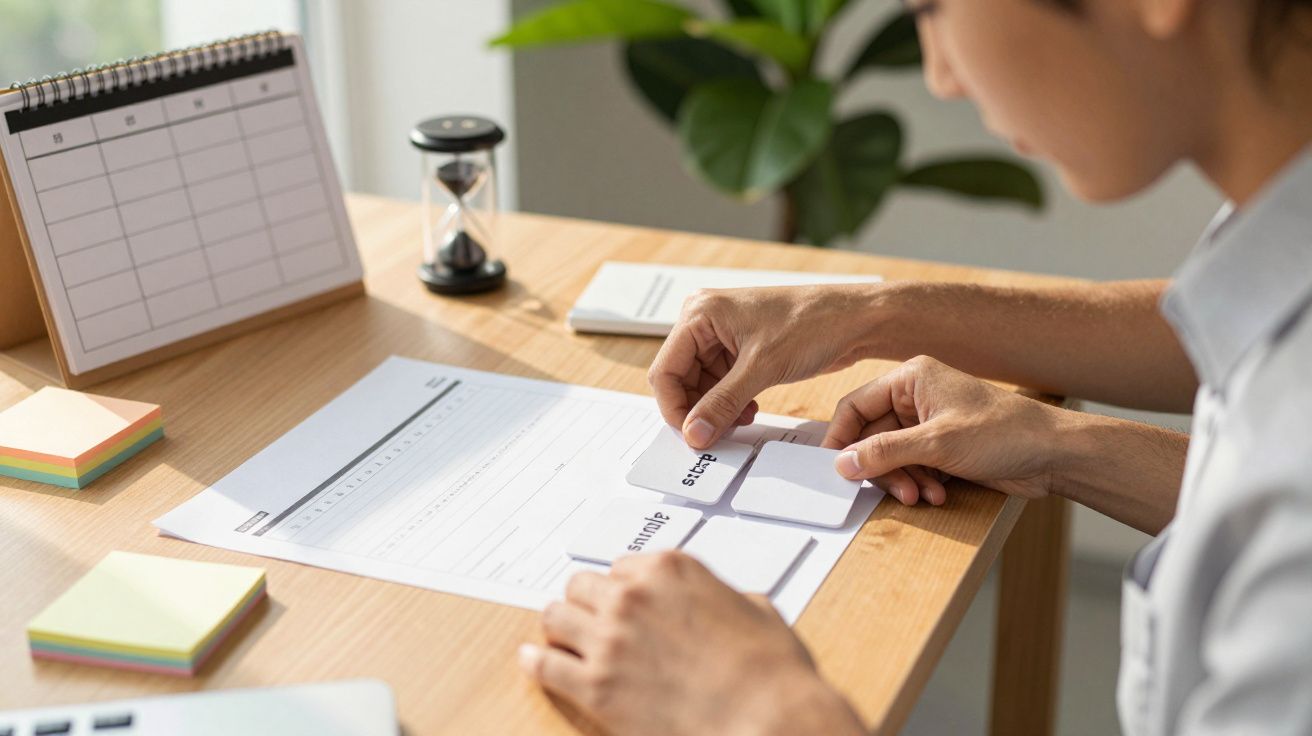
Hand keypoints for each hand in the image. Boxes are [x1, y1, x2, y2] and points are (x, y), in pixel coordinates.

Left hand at [518, 552, 864, 735]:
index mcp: (670, 569)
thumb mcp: (757, 610)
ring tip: (563, 639)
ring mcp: (609, 639)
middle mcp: (633, 596)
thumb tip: (729, 604)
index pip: (622, 566)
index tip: (622, 600)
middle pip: (583, 585)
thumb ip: (726, 597)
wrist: (770, 718)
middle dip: (589, 603)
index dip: (623, 587)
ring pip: (556, 616)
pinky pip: (545, 665)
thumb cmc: (771, 672)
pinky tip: (533, 660)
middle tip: (592, 619)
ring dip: (562, 628)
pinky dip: (536, 662)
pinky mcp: (595, 686)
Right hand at [649, 285, 877, 448]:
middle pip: (680, 379)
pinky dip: (730, 403)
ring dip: (716, 409)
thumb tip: (694, 433)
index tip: (692, 436)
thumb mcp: (761, 368)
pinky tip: (749, 411)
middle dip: (698, 410)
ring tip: (739, 423)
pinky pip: (721, 384)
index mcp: (700, 313)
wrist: (854, 320)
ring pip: (701, 385)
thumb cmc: (812, 324)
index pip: (666, 370)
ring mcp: (722, 336)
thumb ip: (722, 403)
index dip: (675, 408)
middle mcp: (705, 321)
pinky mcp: (741, 349)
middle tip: (716, 435)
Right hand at [822, 355, 1061, 505]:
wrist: (1053, 454)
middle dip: (883, 468)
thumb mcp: (937, 443)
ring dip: (904, 480)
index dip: (841, 437)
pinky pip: (912, 467)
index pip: (856, 405)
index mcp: (911, 379)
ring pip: (891, 456)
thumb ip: (884, 452)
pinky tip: (938, 493)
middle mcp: (916, 398)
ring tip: (925, 495)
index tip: (834, 467)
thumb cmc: (1004, 433)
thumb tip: (843, 462)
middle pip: (872, 437)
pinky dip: (920, 483)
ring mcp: (928, 423)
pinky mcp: (941, 446)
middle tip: (897, 491)